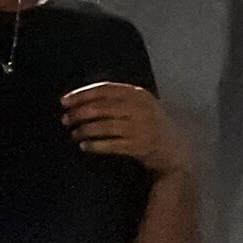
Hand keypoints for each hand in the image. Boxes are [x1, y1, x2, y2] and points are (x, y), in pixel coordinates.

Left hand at [60, 82, 189, 176]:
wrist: (177, 153)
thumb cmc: (153, 127)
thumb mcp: (142, 106)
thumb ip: (118, 99)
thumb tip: (81, 98)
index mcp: (139, 95)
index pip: (104, 90)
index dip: (81, 94)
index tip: (64, 101)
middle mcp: (140, 109)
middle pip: (101, 108)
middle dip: (78, 113)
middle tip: (65, 119)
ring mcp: (141, 128)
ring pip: (103, 126)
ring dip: (84, 130)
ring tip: (73, 134)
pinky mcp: (140, 147)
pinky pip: (111, 144)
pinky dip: (95, 145)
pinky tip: (84, 146)